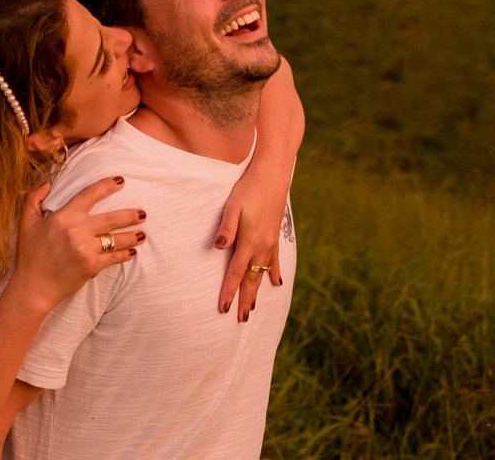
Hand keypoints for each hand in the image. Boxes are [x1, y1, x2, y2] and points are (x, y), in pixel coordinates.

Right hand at [12, 176, 145, 311]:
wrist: (33, 286)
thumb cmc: (30, 255)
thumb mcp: (26, 223)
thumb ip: (33, 200)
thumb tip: (47, 184)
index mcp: (64, 217)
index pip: (90, 195)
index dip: (107, 186)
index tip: (121, 181)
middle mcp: (77, 230)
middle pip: (111, 218)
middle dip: (130, 215)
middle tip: (143, 213)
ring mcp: (86, 248)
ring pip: (116, 239)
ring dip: (132, 236)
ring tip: (142, 234)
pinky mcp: (91, 265)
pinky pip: (113, 258)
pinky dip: (124, 255)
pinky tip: (132, 252)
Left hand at [214, 179, 284, 321]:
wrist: (272, 177)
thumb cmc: (248, 190)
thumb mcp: (232, 207)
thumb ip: (226, 228)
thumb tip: (218, 248)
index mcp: (250, 241)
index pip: (236, 273)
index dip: (229, 292)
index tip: (223, 308)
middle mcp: (262, 247)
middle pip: (252, 279)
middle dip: (245, 300)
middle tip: (240, 318)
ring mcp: (271, 243)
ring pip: (263, 274)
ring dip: (258, 291)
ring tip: (254, 308)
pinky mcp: (275, 237)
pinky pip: (275, 261)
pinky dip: (275, 274)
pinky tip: (276, 284)